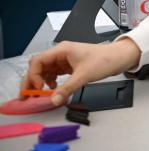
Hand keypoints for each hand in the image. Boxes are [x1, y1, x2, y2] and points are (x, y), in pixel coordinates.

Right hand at [21, 39, 140, 105]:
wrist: (119, 58)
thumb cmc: (105, 59)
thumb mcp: (84, 75)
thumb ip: (67, 88)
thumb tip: (54, 100)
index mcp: (62, 50)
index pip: (38, 61)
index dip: (33, 75)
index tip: (36, 89)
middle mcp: (62, 53)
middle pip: (39, 66)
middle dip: (32, 80)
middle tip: (27, 95)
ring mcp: (66, 60)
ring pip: (46, 71)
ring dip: (41, 82)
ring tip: (41, 94)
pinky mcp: (71, 66)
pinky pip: (55, 74)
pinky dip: (52, 82)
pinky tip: (55, 88)